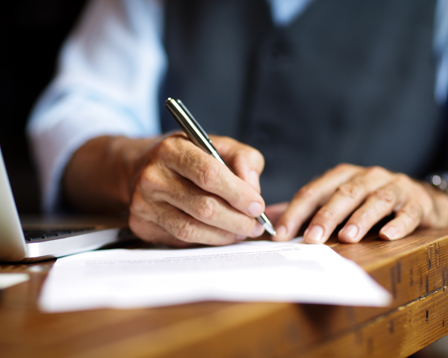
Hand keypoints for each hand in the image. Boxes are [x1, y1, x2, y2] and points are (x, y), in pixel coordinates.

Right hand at [128, 134, 265, 246]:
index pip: (209, 174)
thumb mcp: (217, 145)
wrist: (142, 167)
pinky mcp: (142, 225)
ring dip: (224, 235)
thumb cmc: (187, 157)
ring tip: (242, 231)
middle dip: (237, 220)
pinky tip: (220, 234)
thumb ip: (243, 159)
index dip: (238, 193)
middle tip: (255, 225)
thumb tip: (253, 190)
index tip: (257, 206)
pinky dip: (207, 240)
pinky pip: (181, 240)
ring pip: (192, 229)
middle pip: (203, 207)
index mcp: (172, 150)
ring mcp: (144, 203)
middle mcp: (153, 177)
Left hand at [271, 164, 447, 243]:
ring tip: (347, 238)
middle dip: (325, 217)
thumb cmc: (366, 201)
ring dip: (360, 219)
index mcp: (341, 176)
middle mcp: (366, 177)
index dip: (296, 213)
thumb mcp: (335, 199)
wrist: (414, 198)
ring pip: (375, 200)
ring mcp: (393, 186)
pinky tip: (386, 236)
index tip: (281, 235)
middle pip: (343, 194)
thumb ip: (305, 208)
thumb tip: (271, 219)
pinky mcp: (416, 201)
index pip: (313, 192)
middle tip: (312, 239)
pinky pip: (408, 212)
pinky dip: (397, 224)